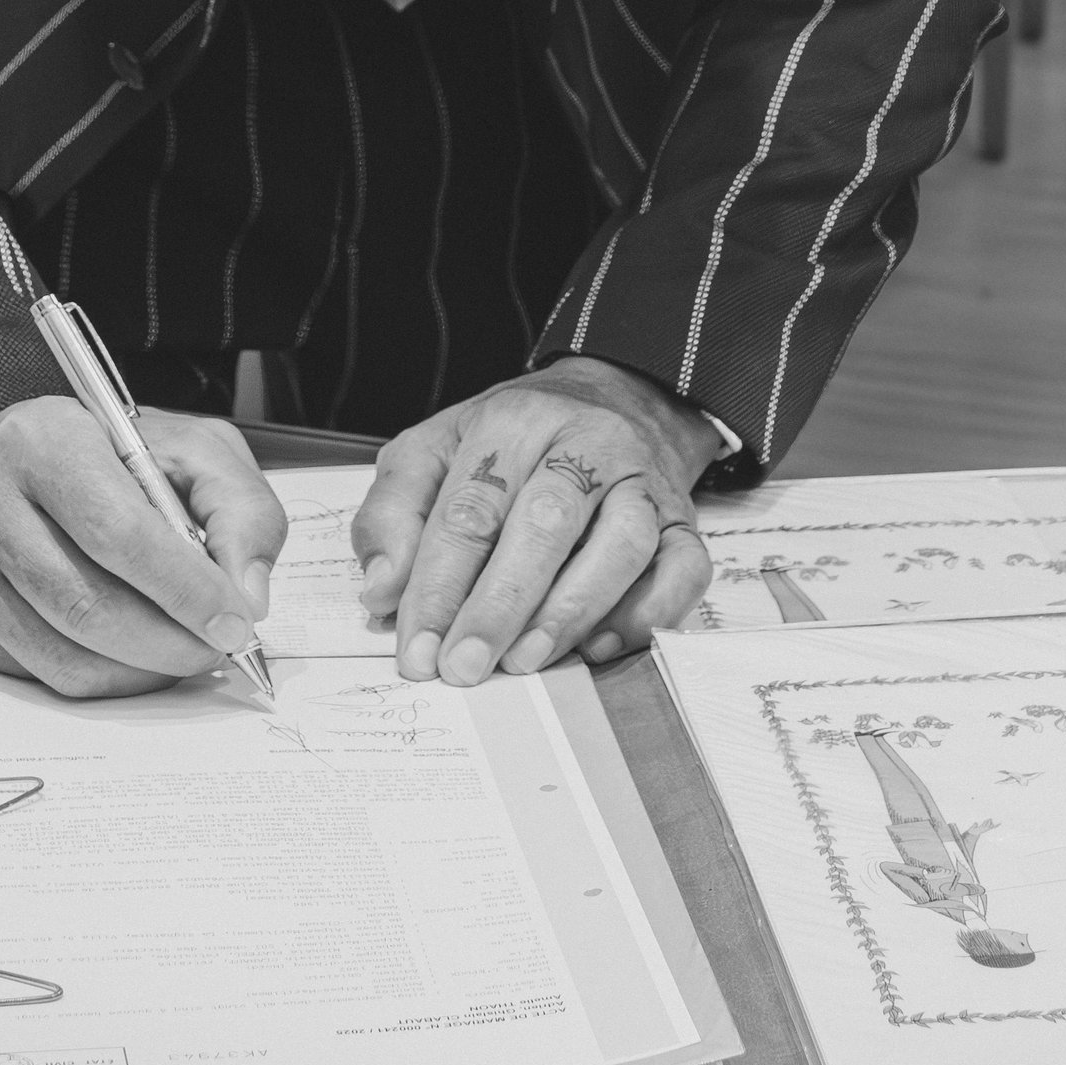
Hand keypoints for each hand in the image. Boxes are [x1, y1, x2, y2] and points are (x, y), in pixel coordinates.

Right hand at [0, 395, 285, 697]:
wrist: (25, 457)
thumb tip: (246, 596)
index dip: (183, 588)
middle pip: (86, 604)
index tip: (233, 620)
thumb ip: (238, 508)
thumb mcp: (192, 449)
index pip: (117, 531)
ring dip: (139, 672)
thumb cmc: (114, 455)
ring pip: (61, 653)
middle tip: (215, 649)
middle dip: (168, 642)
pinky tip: (133, 656)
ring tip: (182, 655)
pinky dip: (99, 680)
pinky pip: (36, 673)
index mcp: (44, 441)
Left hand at [355, 356, 717, 687]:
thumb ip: (392, 513)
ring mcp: (642, 480)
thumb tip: (381, 590)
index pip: (469, 509)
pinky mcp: (684, 519)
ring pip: (620, 544)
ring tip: (526, 660)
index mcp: (511, 422)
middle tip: (465, 667)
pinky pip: (683, 568)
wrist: (615, 396)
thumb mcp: (433, 449)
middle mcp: (585, 442)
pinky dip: (646, 613)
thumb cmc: (512, 440)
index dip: (436, 587)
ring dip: (570, 610)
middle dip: (500, 605)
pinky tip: (600, 645)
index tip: (417, 652)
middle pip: (545, 523)